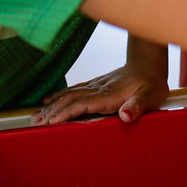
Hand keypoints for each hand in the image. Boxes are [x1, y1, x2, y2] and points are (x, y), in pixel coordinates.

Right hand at [31, 64, 168, 125]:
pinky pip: (73, 90)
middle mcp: (98, 89)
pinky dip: (58, 95)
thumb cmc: (151, 83)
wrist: (148, 64)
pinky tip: (48, 100)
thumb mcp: (151, 96)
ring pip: (68, 94)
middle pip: (70, 99)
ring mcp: (95, 85)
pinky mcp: (95, 84)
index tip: (52, 122)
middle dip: (52, 111)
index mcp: (109, 94)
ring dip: (51, 105)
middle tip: (35, 122)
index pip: (83, 104)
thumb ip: (138, 105)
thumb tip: (126, 116)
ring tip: (35, 115)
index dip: (67, 112)